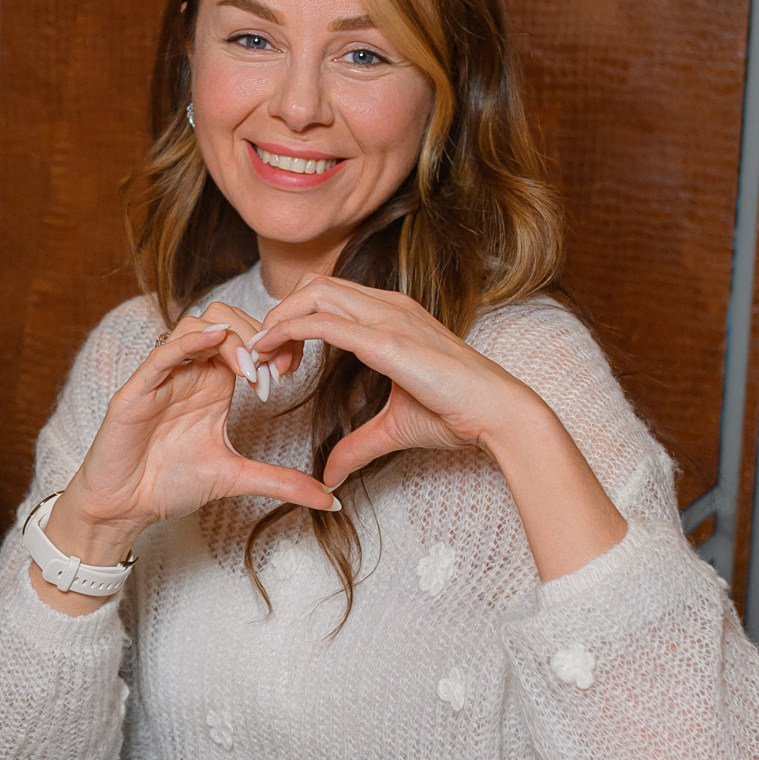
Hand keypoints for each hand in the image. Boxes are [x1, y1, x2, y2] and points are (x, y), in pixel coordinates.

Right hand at [48, 300, 337, 572]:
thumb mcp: (236, 478)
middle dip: (255, 336)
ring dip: (228, 340)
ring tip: (249, 373)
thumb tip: (330, 499)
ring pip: (194, 325)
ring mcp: (162, 377)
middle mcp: (188, 372)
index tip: (289, 374)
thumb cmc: (170, 485)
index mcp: (212, 384)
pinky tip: (215, 341)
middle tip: (272, 371)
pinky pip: (162, 352)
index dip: (271, 346)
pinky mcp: (137, 390)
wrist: (125, 508)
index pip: (245, 339)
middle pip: (223, 319)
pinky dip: (189, 342)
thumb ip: (281, 482)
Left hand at [243, 278, 537, 487]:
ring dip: (279, 321)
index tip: (279, 362)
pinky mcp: (387, 340)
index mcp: (391, 315)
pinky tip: (272, 354)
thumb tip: (330, 474)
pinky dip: (289, 332)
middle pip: (314, 285)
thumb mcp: (393, 429)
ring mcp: (389, 318)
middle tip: (265, 361)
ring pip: (314, 294)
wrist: (496, 413)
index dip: (294, 320)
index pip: (328, 296)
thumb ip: (357, 446)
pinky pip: (325, 322)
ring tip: (263, 359)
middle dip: (280, 316)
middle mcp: (388, 306)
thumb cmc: (455, 414)